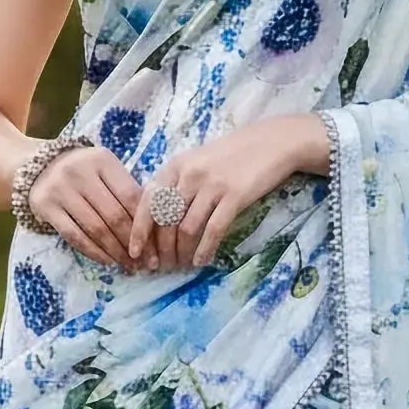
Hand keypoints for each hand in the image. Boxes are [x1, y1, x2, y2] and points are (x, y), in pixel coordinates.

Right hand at [26, 144, 142, 267]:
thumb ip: (125, 191)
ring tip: (128, 265)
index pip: (130, 197)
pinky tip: (107, 261)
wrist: (38, 165)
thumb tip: (154, 231)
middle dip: (132, 243)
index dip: (145, 225)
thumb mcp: (105, 171)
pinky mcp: (46, 206)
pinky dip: (94, 252)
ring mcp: (60, 189)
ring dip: (115, 252)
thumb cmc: (83, 171)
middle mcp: (80, 172)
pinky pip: (75, 236)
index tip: (155, 246)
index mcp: (102, 160)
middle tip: (145, 263)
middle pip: (114, 215)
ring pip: (96, 229)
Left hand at [127, 115, 327, 271]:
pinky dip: (204, 250)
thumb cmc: (233, 155)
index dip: (139, 230)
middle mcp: (189, 174)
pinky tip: (201, 261)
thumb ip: (177, 184)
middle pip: (165, 220)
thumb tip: (158, 220)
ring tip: (181, 265)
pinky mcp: (234, 196)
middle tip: (162, 266)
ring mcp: (212, 184)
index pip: (147, 202)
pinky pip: (213, 230)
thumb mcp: (197, 162)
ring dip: (181, 252)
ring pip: (186, 228)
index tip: (135, 252)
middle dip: (160, 248)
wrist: (273, 142)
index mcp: (175, 165)